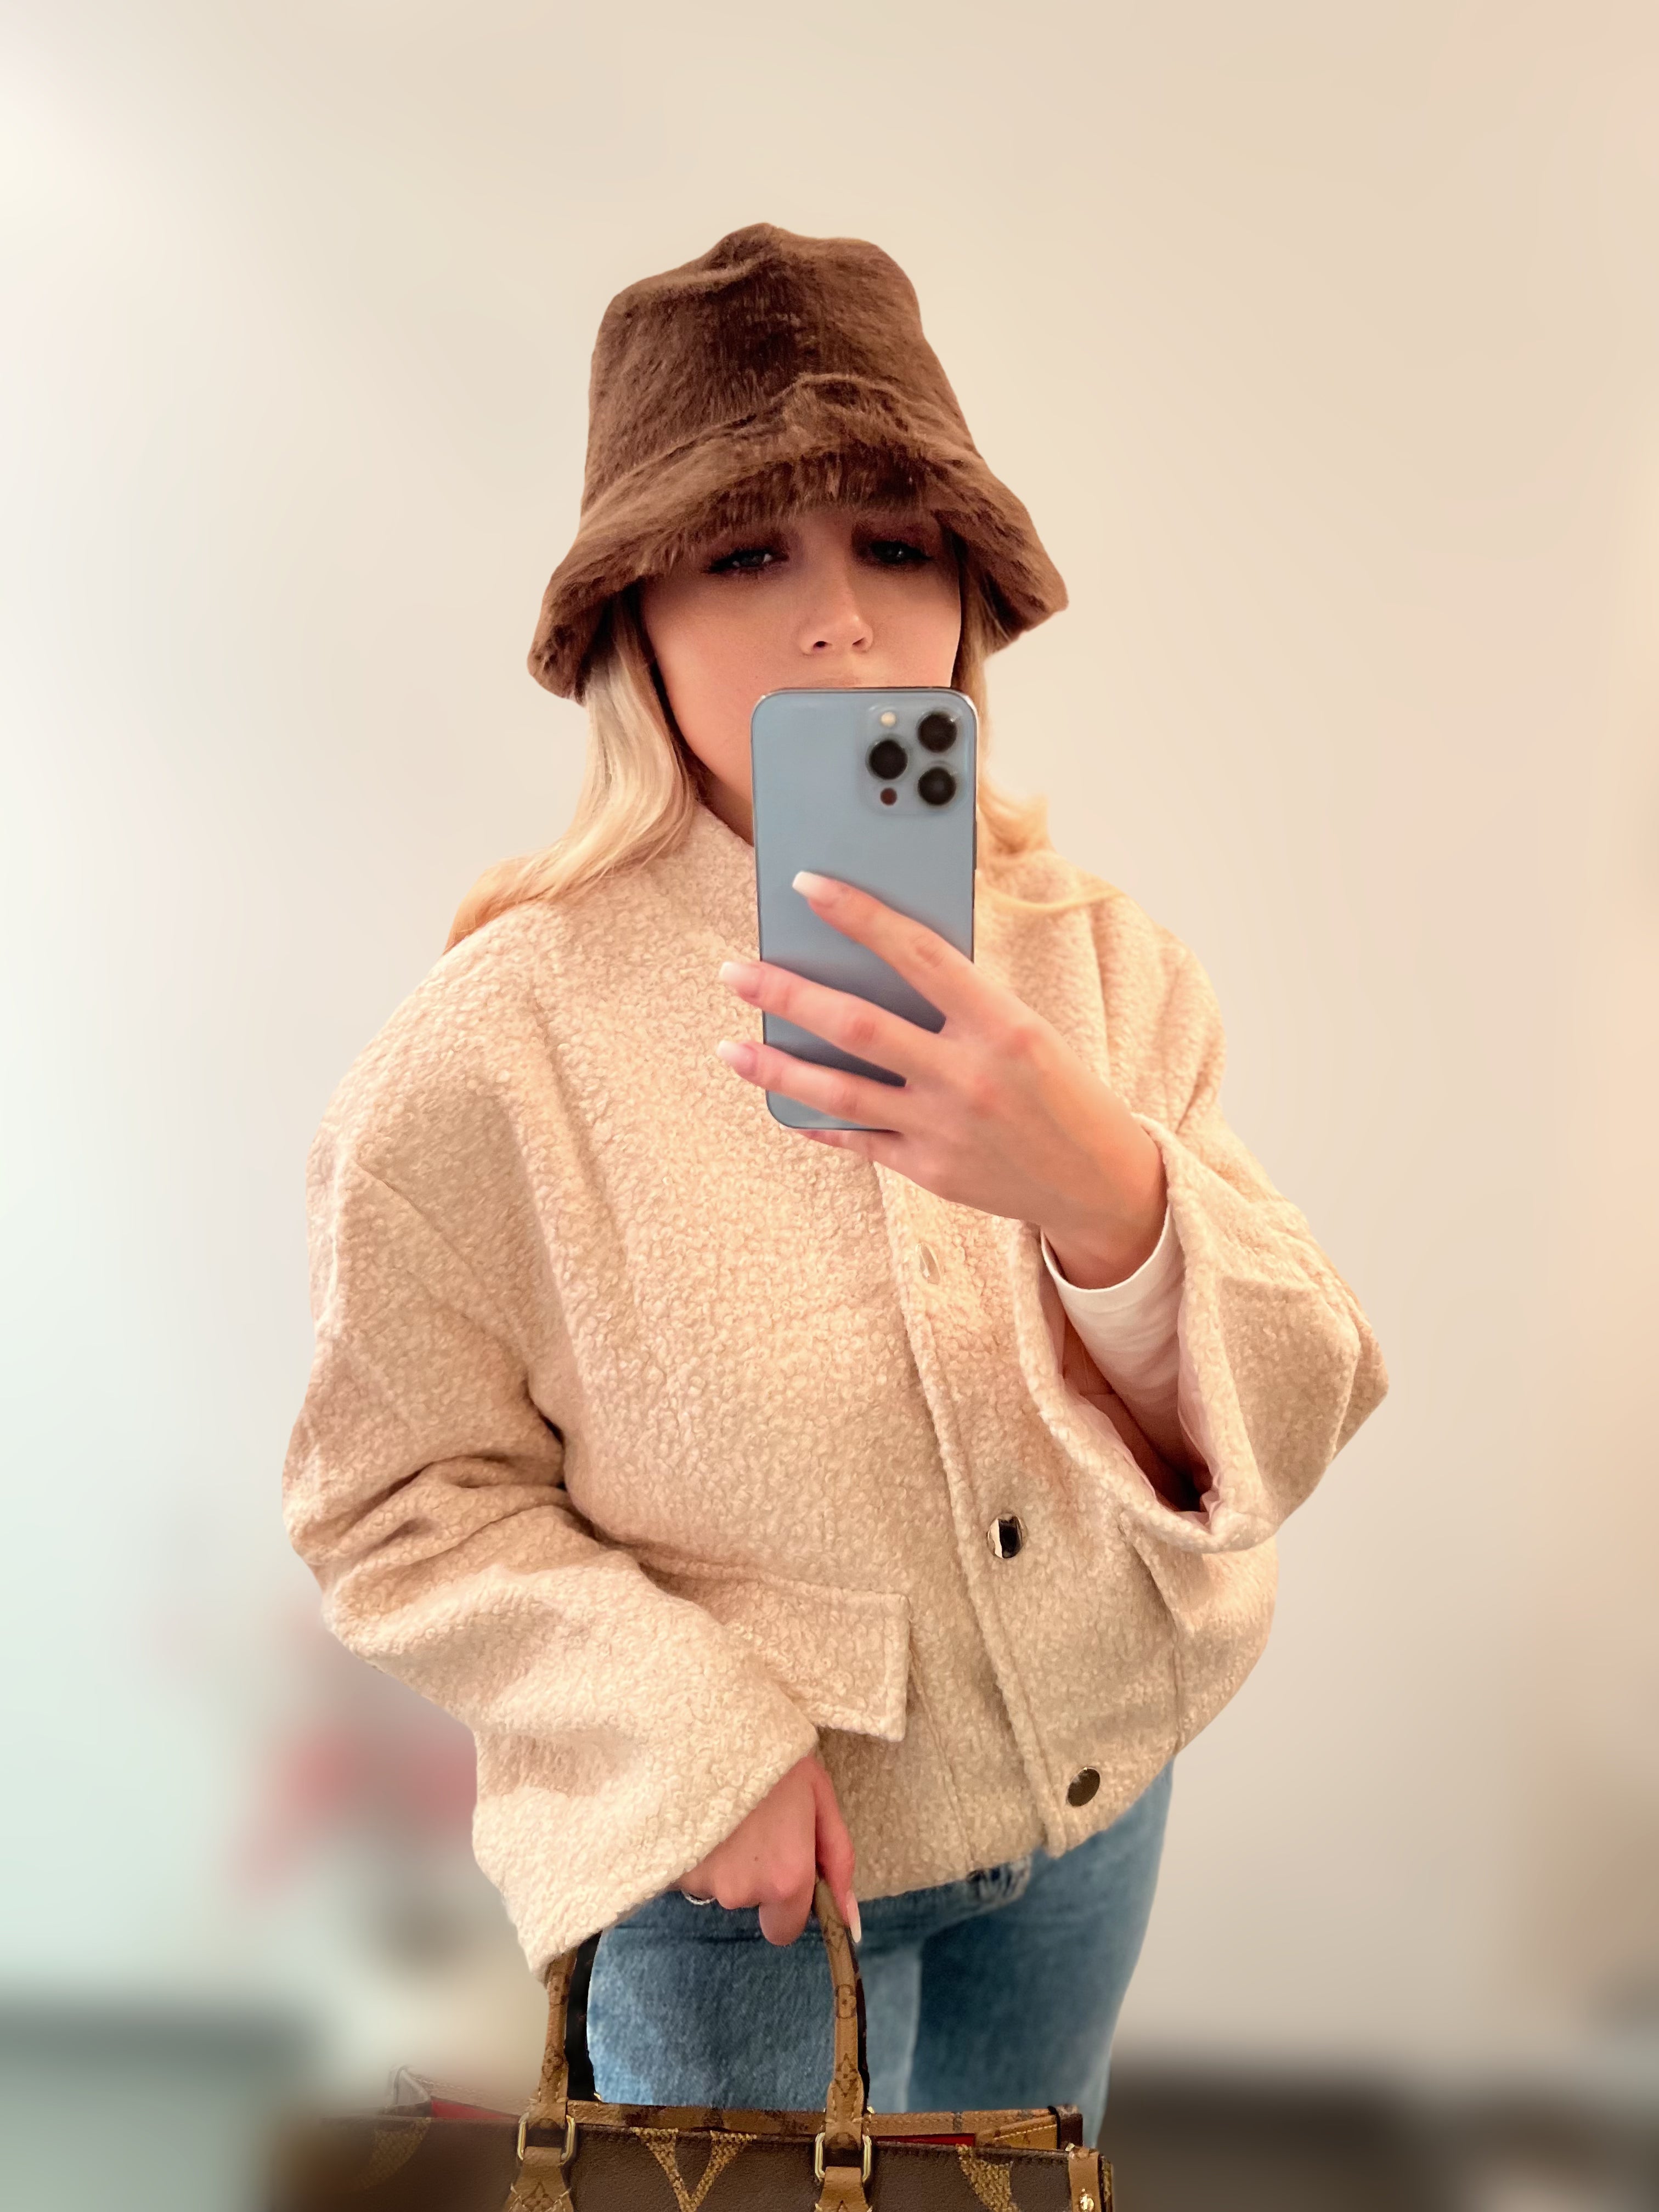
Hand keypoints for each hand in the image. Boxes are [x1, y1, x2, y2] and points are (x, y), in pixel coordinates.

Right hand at [677, 1752, 859, 1946]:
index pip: (784, 1930)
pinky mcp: (666, 1867)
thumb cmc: (773, 1755)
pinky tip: (699, 1810)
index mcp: (786, 1879)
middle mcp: (741, 1891)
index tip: (782, 1864)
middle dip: (752, 1875)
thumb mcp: (819, 1798)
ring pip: (716, 1884)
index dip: (785, 1902)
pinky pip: (686, 1869)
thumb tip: (850, 1924)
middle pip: (748, 1901)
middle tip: (753, 1822)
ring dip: (722, 1857)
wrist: (708, 1724)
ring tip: (725, 1807)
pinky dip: (695, 1848)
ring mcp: (700, 1881)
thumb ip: (838, 1862)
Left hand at [716, 872, 1165, 1286]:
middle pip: (857, 1025)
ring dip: (775, 1068)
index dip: (858, 916)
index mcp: (1002, 1025)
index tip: (806, 885)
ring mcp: (943, 1128)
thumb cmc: (1058, 1089)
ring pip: (839, 1091)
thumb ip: (960, 1002)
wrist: (1097, 1181)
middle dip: (786, 995)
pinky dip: (815, 1120)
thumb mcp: (1026, 1030)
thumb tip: (876, 965)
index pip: (918, 953)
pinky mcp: (929, 1171)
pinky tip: (780, 1102)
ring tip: (729, 1047)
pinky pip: (856, 1140)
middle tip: (736, 972)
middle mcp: (968, 1076)